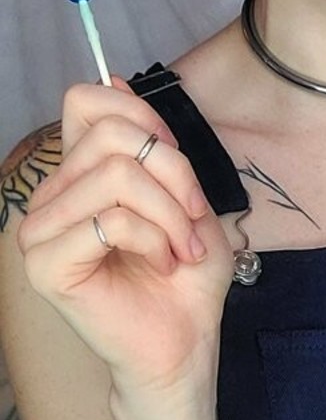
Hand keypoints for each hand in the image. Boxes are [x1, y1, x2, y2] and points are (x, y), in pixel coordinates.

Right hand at [16, 78, 234, 396]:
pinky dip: (154, 239)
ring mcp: (41, 231)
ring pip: (115, 176)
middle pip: (111, 136)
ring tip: (180, 248)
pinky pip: (111, 219)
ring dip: (169, 214)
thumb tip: (114, 79)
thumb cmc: (186, 274)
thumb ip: (151, 142)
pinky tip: (160, 264)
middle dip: (173, 173)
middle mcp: (52, 197)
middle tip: (190, 218)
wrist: (184, 340)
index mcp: (80, 173)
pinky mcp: (46, 265)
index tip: (175, 158)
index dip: (141, 116)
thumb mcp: (184, 194)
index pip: (86, 101)